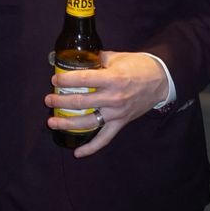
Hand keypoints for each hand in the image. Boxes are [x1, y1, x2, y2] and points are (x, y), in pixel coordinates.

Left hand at [42, 51, 170, 157]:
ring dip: (68, 123)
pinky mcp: (121, 123)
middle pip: (81, 102)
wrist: (161, 80)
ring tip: (52, 122)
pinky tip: (78, 153)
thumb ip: (98, 59)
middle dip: (61, 101)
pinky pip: (105, 139)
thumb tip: (79, 59)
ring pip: (88, 122)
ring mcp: (117, 113)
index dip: (66, 80)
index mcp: (112, 79)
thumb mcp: (117, 57)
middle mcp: (113, 98)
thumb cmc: (138, 66)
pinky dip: (91, 148)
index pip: (84, 80)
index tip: (54, 80)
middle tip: (48, 99)